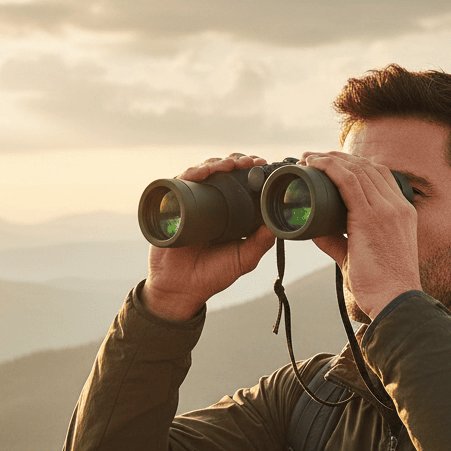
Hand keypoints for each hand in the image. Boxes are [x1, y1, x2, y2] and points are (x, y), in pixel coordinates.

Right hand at [143, 153, 275, 320]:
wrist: (180, 288)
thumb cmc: (212, 275)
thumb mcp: (243, 259)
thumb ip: (260, 244)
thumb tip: (278, 225)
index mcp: (228, 212)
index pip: (239, 183)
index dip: (250, 171)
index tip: (262, 164)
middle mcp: (209, 203)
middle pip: (222, 172)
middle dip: (236, 161)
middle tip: (248, 162)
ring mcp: (190, 202)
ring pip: (203, 172)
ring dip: (217, 163)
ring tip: (229, 164)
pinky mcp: (173, 204)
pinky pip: (180, 182)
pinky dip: (192, 172)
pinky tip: (203, 172)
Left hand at [300, 150, 419, 319]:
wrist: (396, 302)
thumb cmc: (381, 287)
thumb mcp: (359, 256)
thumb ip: (338, 241)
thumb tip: (314, 229)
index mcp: (402, 212)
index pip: (380, 176)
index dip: (355, 165)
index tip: (333, 165)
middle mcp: (397, 206)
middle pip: (367, 168)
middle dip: (339, 158)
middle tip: (314, 158)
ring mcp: (387, 209)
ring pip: (356, 170)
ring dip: (330, 159)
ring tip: (310, 158)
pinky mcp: (371, 218)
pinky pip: (348, 181)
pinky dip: (330, 168)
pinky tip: (315, 163)